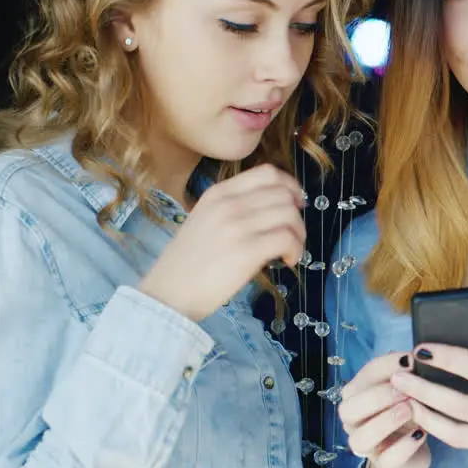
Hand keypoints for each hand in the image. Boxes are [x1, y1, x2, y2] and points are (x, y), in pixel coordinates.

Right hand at [139, 164, 305, 321]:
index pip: (268, 173)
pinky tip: (287, 260)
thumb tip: (273, 209)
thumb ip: (233, 208)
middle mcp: (229, 204)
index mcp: (218, 193)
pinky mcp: (247, 251)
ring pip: (289, 214)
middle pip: (283, 194)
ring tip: (290, 251)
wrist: (168, 293)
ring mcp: (238, 226)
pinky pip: (287, 239)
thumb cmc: (187, 263)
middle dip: (297, 215)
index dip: (290, 186)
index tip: (295, 203)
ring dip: (299, 234)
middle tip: (293, 235)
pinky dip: (295, 249)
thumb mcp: (204, 219)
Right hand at [339, 352, 430, 467]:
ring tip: (410, 410)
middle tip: (405, 389)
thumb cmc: (405, 413)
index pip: (363, 375)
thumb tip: (417, 357)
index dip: (386, 365)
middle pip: (349, 408)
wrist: (410, 453)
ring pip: (360, 438)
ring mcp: (366, 446)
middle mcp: (354, 421)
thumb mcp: (405, 390)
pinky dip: (404, 447)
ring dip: (386, 421)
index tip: (411, 359)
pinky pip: (387, 460)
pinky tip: (420, 434)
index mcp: (356, 396)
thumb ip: (406, 375)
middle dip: (378, 395)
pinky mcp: (384, 466)